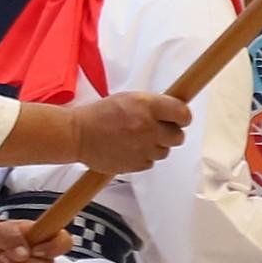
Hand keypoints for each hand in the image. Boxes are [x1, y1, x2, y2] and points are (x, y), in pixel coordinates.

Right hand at [67, 90, 189, 174]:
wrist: (77, 135)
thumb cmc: (100, 115)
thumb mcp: (129, 98)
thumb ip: (154, 105)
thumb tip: (175, 111)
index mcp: (147, 106)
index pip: (183, 114)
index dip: (183, 117)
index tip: (179, 118)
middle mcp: (148, 127)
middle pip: (178, 136)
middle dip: (170, 133)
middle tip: (156, 130)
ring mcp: (143, 147)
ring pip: (165, 151)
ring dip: (155, 146)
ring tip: (137, 140)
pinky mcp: (137, 164)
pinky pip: (151, 162)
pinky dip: (143, 157)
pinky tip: (130, 149)